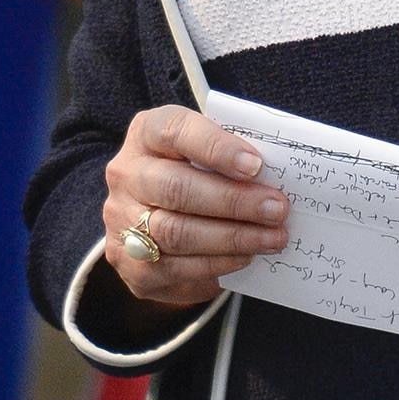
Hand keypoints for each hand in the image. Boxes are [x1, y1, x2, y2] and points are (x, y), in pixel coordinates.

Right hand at [102, 105, 288, 308]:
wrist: (153, 211)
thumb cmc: (193, 168)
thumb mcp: (205, 148)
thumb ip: (230, 153)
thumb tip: (277, 175)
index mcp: (147, 133)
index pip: (176, 132)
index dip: (217, 148)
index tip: (256, 165)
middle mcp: (127, 174)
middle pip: (177, 189)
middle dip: (234, 201)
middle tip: (277, 209)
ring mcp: (121, 221)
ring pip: (177, 233)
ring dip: (233, 238)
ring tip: (272, 238)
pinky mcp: (129, 264)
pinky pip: (176, 268)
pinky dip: (217, 264)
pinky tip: (246, 256)